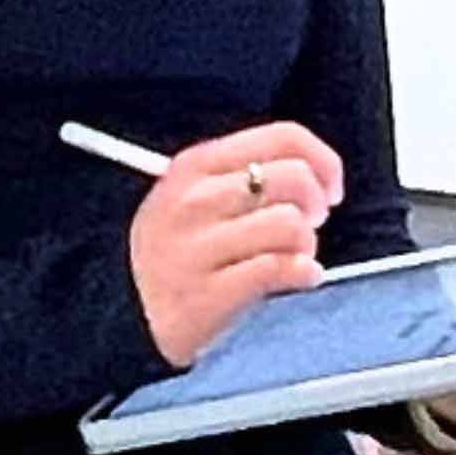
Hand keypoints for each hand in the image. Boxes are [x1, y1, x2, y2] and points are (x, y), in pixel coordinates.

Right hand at [127, 124, 341, 367]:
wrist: (125, 318)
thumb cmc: (175, 257)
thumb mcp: (194, 199)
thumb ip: (244, 176)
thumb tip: (315, 172)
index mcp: (195, 166)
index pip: (283, 137)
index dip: (323, 160)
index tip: (330, 187)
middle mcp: (194, 201)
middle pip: (292, 177)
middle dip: (316, 205)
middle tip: (310, 227)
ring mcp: (198, 248)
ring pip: (290, 225)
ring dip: (306, 245)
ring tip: (293, 257)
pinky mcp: (208, 294)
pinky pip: (280, 269)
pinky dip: (303, 274)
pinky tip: (299, 278)